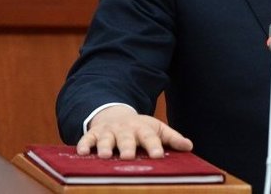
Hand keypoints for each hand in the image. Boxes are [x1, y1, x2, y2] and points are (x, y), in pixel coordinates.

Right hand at [76, 105, 192, 158]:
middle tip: (128, 156)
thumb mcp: (157, 129)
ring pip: (105, 139)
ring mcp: (108, 131)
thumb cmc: (140, 128)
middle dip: (127, 147)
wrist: (116, 114)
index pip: (150, 137)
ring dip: (104, 146)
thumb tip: (189, 146)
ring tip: (103, 156)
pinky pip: (86, 138)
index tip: (158, 155)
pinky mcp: (93, 133)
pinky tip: (81, 153)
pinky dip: (83, 144)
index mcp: (143, 129)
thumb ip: (172, 138)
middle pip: (126, 138)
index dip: (154, 146)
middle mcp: (125, 129)